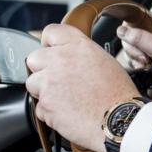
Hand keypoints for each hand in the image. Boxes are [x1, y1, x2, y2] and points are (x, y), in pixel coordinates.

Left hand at [26, 24, 138, 151]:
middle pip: (34, 58)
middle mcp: (61, 59)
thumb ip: (83, 54)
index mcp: (79, 46)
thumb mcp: (106, 62)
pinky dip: (50, 112)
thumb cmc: (118, 94)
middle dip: (43, 70)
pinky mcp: (45, 103)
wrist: (118, 119)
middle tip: (59, 81)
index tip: (52, 51)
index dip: (49, 43)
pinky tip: (68, 112)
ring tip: (66, 100)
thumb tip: (72, 57)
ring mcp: (50, 81)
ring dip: (44, 91)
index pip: (51, 32)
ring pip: (33, 83)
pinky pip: (39, 107)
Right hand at [117, 13, 151, 103]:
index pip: (138, 17)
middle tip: (145, 56)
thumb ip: (140, 38)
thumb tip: (122, 30)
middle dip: (134, 48)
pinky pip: (137, 59)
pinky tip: (148, 69)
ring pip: (133, 48)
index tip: (132, 39)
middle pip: (132, 35)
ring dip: (137, 59)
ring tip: (149, 64)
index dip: (131, 28)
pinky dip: (139, 65)